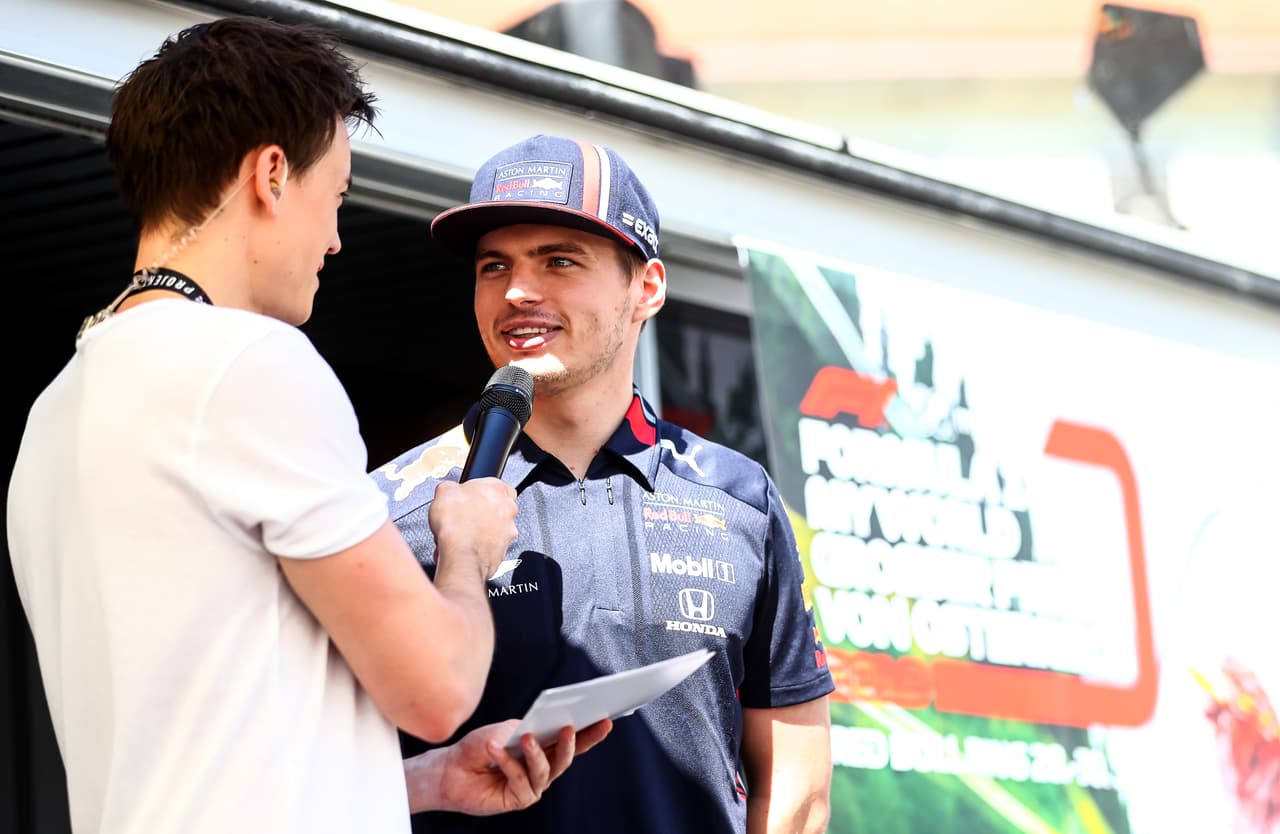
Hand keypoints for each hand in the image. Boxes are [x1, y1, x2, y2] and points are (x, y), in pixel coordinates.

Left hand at [406, 718, 612, 814]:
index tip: (606, 719)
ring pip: (545, 770)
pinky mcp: (518, 799)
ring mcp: (532, 786)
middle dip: (572, 742)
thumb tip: (536, 732)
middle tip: (570, 726)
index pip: (572, 740)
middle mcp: (542, 768)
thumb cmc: (477, 747)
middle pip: (566, 757)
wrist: (450, 771)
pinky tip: (495, 750)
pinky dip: (508, 764)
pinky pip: (521, 780)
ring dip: (535, 753)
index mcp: (544, 747)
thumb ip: (521, 729)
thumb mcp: (501, 730)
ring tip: (526, 738)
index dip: (590, 732)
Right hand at [429, 478, 517, 580]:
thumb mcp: (444, 490)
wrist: (460, 555)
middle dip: (479, 512)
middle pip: (495, 507)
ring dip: (479, 529)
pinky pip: (490, 545)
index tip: (470, 497)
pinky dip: (479, 545)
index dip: (480, 492)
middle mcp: (509, 510)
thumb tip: (450, 490)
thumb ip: (451, 487)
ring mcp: (508, 531)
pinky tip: (464, 545)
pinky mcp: (503, 551)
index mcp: (499, 489)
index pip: (497, 485)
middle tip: (462, 516)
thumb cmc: (456, 523)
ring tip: (460, 533)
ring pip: (493, 528)